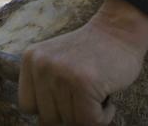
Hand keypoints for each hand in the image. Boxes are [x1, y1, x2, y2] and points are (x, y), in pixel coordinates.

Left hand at [18, 0, 147, 124]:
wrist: (120, 30)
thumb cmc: (92, 52)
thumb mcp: (56, 62)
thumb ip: (45, 86)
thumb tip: (44, 124)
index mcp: (30, 60)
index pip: (28, 105)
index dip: (50, 108)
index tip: (67, 99)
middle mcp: (41, 66)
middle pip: (48, 118)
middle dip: (70, 112)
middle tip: (85, 94)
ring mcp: (61, 74)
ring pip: (70, 121)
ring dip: (89, 114)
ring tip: (96, 91)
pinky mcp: (83, 84)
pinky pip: (89, 121)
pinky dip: (103, 117)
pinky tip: (107, 98)